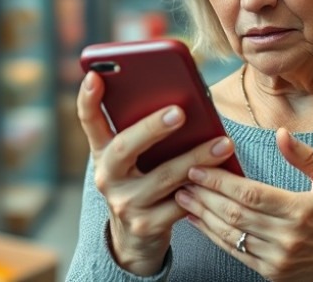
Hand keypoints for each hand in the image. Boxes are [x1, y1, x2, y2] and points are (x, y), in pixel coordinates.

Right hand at [77, 71, 236, 274]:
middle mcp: (107, 177)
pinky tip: (222, 177)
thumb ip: (148, 132)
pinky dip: (202, 188)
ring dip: (197, 158)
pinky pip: (180, 204)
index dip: (88, 98)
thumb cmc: (144, 181)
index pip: (89, 121)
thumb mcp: (137, 158)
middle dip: (152, 127)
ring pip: (164, 176)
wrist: (136, 238)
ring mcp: (125, 203)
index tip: (94, 74)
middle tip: (179, 111)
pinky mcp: (146, 225)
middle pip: (125, 147)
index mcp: (103, 152)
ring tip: (224, 143)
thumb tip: (186, 101)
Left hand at [174, 128, 312, 280]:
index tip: (198, 167)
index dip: (220, 181)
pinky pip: (236, 252)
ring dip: (202, 216)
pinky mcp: (271, 272)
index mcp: (300, 210)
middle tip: (181, 178)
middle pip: (234, 213)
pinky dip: (214, 236)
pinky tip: (199, 222)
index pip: (250, 194)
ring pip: (230, 234)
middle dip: (204, 195)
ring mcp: (277, 258)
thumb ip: (307, 157)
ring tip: (182, 198)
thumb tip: (281, 134)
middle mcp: (286, 237)